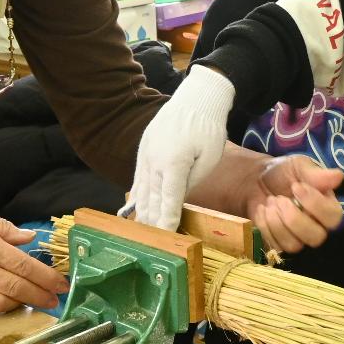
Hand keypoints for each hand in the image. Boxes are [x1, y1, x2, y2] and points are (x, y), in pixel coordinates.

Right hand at [130, 66, 234, 228]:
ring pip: (141, 190)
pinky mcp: (143, 149)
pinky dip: (137, 196)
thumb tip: (177, 200)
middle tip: (151, 245)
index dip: (165, 223)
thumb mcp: (208, 158)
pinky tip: (134, 210)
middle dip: (151, 223)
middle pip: (151, 200)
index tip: (163, 241)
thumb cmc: (208, 128)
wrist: (196, 98)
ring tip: (141, 234)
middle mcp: (154, 160)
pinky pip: (138, 178)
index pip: (168, 201)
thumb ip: (192, 182)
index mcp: (173, 163)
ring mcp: (146, 154)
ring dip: (142, 213)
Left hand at [186, 149, 343, 253]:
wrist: (246, 179)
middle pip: (317, 237)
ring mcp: (291, 238)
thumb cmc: (274, 172)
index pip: (334, 217)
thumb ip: (315, 173)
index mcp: (323, 206)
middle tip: (279, 201)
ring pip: (295, 245)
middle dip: (297, 220)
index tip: (299, 188)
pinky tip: (259, 214)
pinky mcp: (271, 244)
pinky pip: (274, 247)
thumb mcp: (294, 166)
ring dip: (279, 225)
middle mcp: (311, 226)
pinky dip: (266, 231)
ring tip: (266, 205)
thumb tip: (339, 177)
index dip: (319, 206)